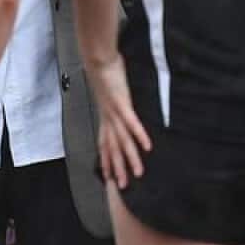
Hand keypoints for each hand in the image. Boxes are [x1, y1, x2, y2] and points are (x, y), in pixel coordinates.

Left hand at [88, 57, 150, 189]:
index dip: (106, 160)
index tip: (109, 176)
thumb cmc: (105, 72)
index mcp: (105, 115)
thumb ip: (117, 101)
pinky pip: (131, 122)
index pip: (104, 143)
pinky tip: (146, 146)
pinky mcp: (121, 103)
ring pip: (122, 139)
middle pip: (113, 147)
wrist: (97, 58)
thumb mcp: (111, 90)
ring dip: (130, 157)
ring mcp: (114, 111)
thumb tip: (122, 104)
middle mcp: (108, 117)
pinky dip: (139, 134)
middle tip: (123, 186)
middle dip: (118, 167)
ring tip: (138, 173)